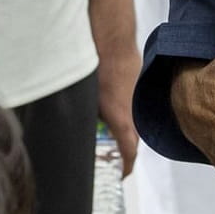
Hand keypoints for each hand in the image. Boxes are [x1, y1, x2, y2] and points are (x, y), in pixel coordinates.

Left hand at [95, 46, 141, 176]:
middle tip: (111, 153)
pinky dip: (125, 103)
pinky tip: (109, 93)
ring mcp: (139, 95)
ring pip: (133, 117)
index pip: (130, 152)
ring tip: (108, 122)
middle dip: (123, 147)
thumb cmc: (96, 67)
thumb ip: (85, 116)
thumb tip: (74, 126)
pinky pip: (134, 99)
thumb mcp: (84, 98)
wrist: (112, 39)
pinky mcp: (139, 80)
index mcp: (122, 120)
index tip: (121, 174)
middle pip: (133, 137)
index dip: (125, 167)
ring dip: (124, 123)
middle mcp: (135, 111)